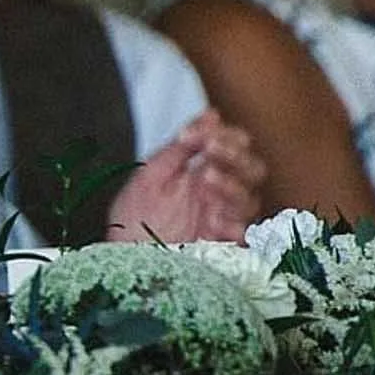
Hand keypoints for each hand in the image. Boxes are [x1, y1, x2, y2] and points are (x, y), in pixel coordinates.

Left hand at [103, 108, 266, 243]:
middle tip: (211, 149)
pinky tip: (213, 219)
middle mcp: (218, 195)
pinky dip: (231, 224)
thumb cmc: (133, 219)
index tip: (204, 132)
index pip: (235, 147)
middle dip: (235, 156)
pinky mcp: (222, 248)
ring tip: (206, 178)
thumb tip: (210, 115)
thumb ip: (179, 146)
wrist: (120, 260)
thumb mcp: (150, 174)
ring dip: (231, 185)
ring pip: (250, 199)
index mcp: (204, 173)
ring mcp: (222, 221)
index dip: (227, 136)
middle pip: (253, 170)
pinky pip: (242, 235)